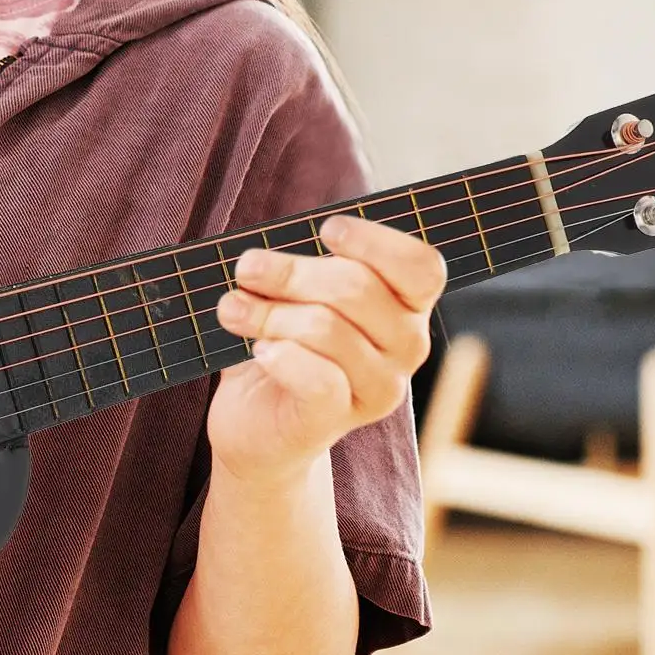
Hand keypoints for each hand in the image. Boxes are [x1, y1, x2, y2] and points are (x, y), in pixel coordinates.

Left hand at [207, 215, 446, 490]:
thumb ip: (304, 269)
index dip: (377, 243)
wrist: (255, 423)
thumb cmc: (282, 342)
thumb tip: (269, 248)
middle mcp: (406, 347)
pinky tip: (258, 349)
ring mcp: (378, 388)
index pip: (421, 268)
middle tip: (246, 267)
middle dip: (293, 272)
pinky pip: (317, 378)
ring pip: (329, 329)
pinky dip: (282, 356)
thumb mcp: (297, 297)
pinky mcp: (337, 419)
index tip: (326, 230)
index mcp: (406, 307)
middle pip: (359, 289)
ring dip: (270, 312)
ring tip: (233, 309)